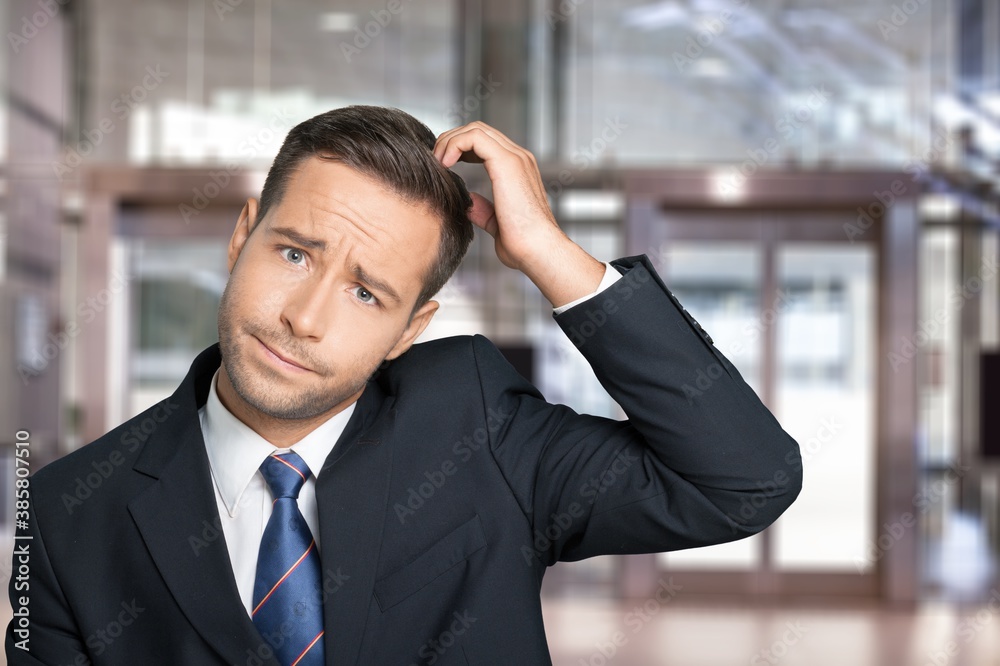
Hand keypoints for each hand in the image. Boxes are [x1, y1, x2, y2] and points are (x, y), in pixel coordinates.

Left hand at [433, 122, 604, 307]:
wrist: (538, 251)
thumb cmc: (522, 244)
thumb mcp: (496, 223)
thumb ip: (483, 209)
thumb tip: (469, 204)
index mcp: (517, 169)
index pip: (484, 142)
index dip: (459, 149)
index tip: (443, 167)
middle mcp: (518, 158)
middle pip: (478, 130)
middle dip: (450, 141)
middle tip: (435, 162)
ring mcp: (515, 157)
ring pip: (475, 129)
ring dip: (449, 141)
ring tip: (437, 162)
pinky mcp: (507, 162)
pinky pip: (474, 137)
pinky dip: (454, 145)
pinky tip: (445, 164)